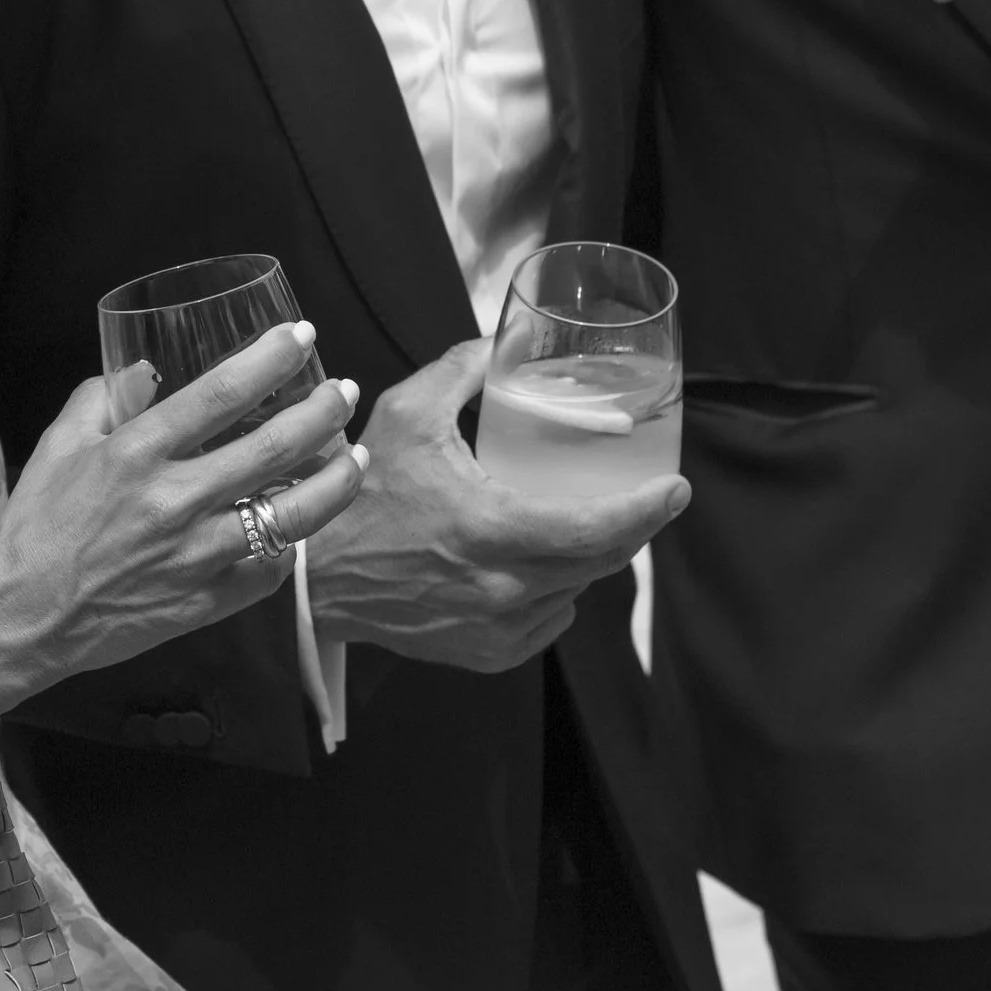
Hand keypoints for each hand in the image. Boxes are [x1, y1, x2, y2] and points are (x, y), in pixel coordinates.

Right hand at [0, 323, 365, 764]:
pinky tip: (306, 524)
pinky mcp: (204, 603)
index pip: (221, 393)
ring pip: (291, 515)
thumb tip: (147, 368)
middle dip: (322, 412)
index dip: (270, 359)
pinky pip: (268, 571)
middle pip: (273, 448)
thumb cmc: (35, 526)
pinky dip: (294, 545)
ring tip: (356, 457)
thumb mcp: (59, 444)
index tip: (301, 336)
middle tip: (344, 391)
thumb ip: (104, 398)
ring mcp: (195, 556)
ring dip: (335, 481)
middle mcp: (173, 501)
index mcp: (136, 453)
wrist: (19, 617)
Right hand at [304, 337, 688, 671]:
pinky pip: (548, 621)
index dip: (646, 511)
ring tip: (574, 522)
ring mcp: (496, 628)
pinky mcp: (487, 654)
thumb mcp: (406, 414)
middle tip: (643, 495)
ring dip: (586, 557)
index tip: (676, 488)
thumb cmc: (360, 493)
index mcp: (491, 529)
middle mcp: (502, 588)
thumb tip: (509, 336)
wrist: (314, 577)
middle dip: (629, 527)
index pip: (594, 530)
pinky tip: (534, 564)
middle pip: (599, 563)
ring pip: (576, 591)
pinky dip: (554, 592)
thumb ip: (463, 369)